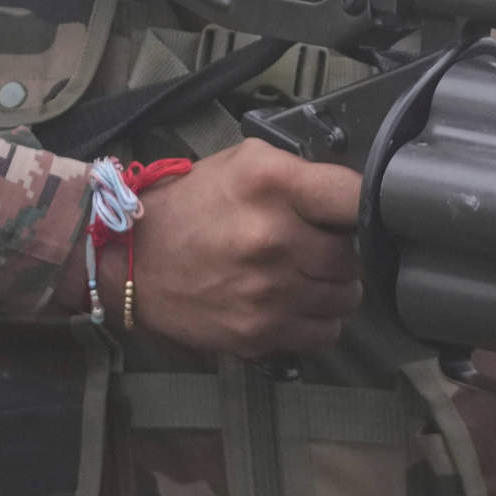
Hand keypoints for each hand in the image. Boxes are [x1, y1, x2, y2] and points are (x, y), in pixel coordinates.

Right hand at [124, 143, 366, 360]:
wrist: (130, 260)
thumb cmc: (189, 208)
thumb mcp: (242, 163)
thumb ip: (300, 173)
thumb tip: (352, 194)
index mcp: (271, 184)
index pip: (355, 195)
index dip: (366, 204)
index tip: (356, 213)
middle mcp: (274, 237)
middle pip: (353, 254)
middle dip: (340, 251)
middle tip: (315, 248)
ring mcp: (269, 290)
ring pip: (346, 297)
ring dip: (333, 288)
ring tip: (304, 277)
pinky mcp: (260, 331)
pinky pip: (324, 332)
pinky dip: (318, 321)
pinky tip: (295, 304)